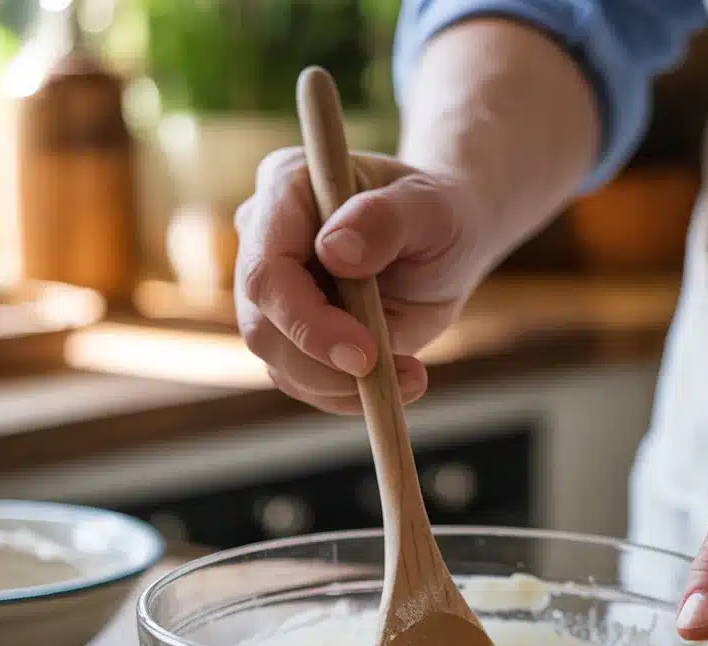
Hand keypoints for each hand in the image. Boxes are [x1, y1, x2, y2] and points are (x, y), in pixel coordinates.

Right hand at [234, 149, 486, 413]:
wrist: (443, 247)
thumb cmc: (437, 216)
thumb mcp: (430, 208)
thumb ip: (385, 220)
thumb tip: (334, 249)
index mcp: (286, 189)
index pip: (266, 269)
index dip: (306, 320)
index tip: (365, 353)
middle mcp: (264, 241)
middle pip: (263, 326)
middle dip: (326, 365)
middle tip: (399, 375)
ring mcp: (272, 294)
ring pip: (279, 363)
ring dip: (343, 387)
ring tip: (411, 375)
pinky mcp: (289, 336)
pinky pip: (303, 382)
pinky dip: (348, 395)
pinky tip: (396, 381)